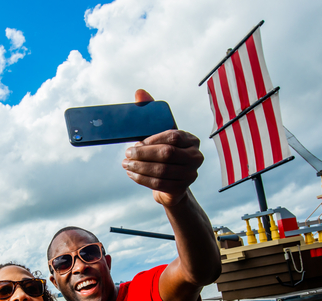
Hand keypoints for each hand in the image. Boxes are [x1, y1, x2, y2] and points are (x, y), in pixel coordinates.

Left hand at [121, 89, 203, 206]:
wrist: (173, 183)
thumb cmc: (163, 153)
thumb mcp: (158, 134)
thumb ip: (151, 112)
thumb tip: (139, 92)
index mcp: (191, 139)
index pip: (173, 136)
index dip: (153, 139)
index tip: (138, 142)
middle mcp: (195, 156)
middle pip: (167, 154)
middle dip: (143, 154)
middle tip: (127, 153)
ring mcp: (191, 174)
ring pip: (161, 171)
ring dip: (139, 168)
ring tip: (126, 164)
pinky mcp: (182, 188)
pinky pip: (159, 184)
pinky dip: (141, 179)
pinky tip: (132, 174)